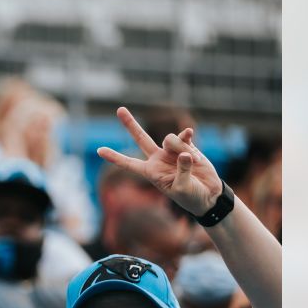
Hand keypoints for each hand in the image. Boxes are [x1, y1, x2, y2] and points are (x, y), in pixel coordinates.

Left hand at [97, 107, 223, 216]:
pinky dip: (189, 140)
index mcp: (150, 172)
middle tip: (120, 110)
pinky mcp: (187, 146)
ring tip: (193, 163)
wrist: (208, 194)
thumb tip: (184, 153)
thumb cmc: (191, 197)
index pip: (128, 164)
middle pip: (141, 138)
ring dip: (181, 148)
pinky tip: (194, 146)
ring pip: (169, 138)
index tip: (99, 150)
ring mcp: (172, 151)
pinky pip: (184, 136)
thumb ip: (182, 171)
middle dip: (130, 124)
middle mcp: (158, 159)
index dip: (114, 157)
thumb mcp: (183, 188)